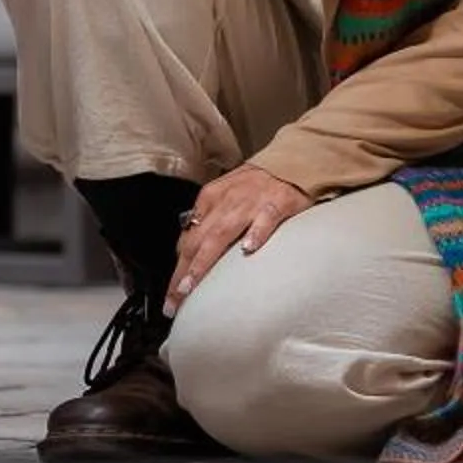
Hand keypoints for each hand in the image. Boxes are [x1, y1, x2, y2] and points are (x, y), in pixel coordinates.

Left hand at [164, 164, 313, 316]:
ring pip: (222, 233)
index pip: (187, 240)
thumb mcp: (224, 197)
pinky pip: (265, 218)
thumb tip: (186, 249)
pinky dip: (256, 233)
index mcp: (210, 200)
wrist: (290, 161)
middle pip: (197, 241)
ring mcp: (251, 202)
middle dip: (182, 273)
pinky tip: (249, 249)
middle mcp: (226, 202)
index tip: (172, 295)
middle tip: (174, 301)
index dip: (177, 269)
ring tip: (192, 284)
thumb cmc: (255, 185)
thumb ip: (207, 220)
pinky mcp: (278, 202)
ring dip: (204, 260)